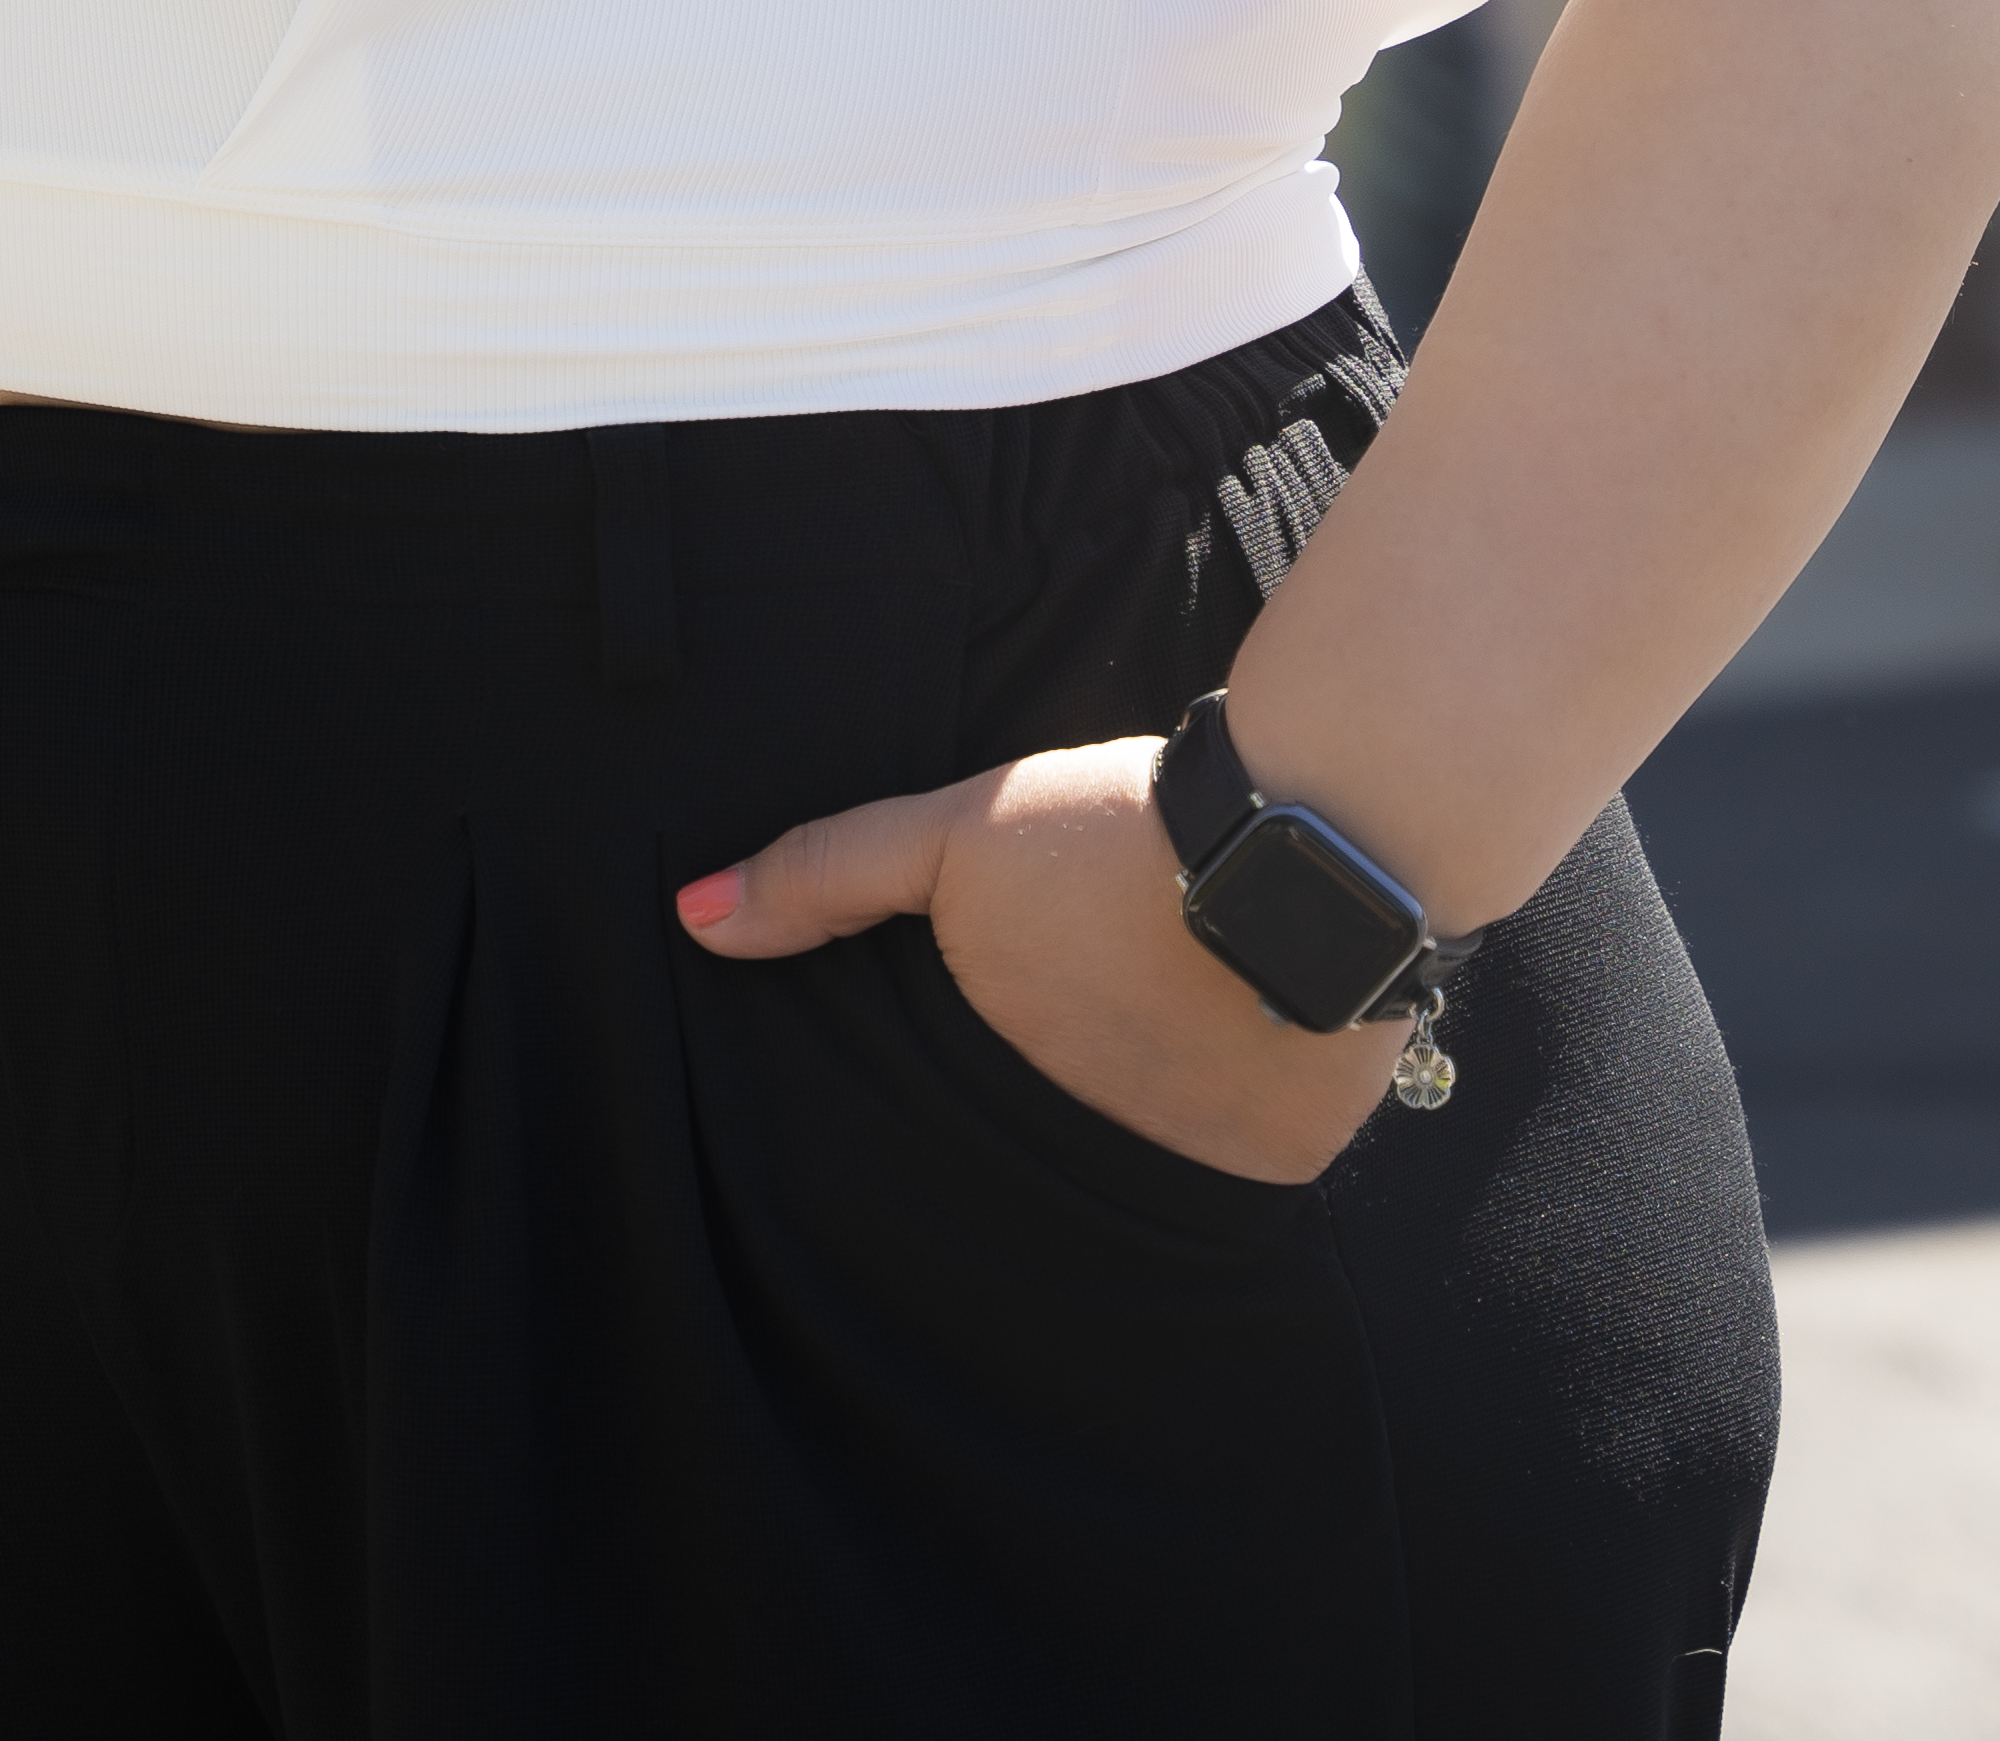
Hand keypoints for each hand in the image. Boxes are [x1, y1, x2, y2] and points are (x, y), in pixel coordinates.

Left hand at [676, 736, 1407, 1183]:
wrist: (1310, 834)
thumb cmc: (1118, 831)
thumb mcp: (959, 833)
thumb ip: (832, 873)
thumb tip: (689, 915)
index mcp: (1008, 1080)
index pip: (969, 1109)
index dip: (985, 1064)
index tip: (1012, 1019)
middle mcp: (1092, 1151)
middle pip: (1059, 1130)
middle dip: (1069, 1083)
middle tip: (1097, 1004)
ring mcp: (1189, 1168)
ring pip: (1151, 1142)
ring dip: (1158, 1093)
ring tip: (1172, 1017)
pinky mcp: (1284, 1164)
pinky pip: (1244, 1149)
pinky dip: (1240, 1104)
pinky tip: (1245, 1034)